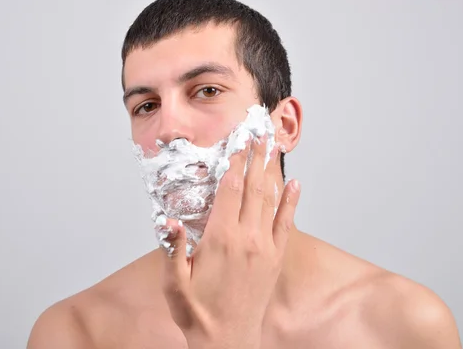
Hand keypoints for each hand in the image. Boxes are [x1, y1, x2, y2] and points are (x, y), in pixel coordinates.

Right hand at [155, 137, 300, 347]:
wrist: (228, 341)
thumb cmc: (198, 312)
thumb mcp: (174, 282)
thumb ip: (172, 248)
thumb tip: (166, 220)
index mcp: (220, 239)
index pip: (230, 191)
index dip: (234, 164)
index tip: (238, 143)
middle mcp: (246, 238)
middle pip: (253, 188)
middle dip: (255, 158)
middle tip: (259, 134)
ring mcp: (264, 248)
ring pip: (270, 201)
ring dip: (271, 172)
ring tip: (274, 149)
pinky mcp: (275, 259)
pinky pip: (286, 224)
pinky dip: (291, 203)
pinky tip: (295, 186)